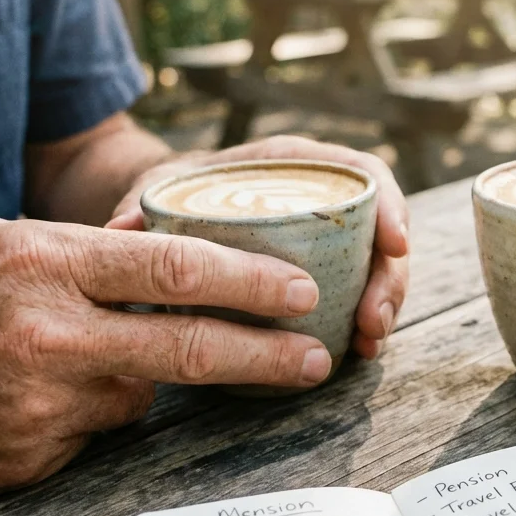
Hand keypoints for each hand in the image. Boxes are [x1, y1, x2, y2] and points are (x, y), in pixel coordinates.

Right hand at [0, 215, 331, 496]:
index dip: (250, 282)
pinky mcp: (20, 463)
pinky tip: (21, 397)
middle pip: (185, 349)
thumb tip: (157, 262)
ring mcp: (35, 410)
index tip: (300, 292)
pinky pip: (83, 438)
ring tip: (63, 358)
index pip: (175, 270)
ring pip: (133, 398)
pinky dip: (78, 416)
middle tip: (313, 359)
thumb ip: (77, 256)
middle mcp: (47, 339)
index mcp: (41, 265)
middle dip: (263, 356)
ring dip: (131, 380)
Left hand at [106, 135, 409, 359]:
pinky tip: (359, 351)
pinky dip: (364, 321)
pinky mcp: (324, 272)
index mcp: (292, 165)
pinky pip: (359, 291)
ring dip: (384, 305)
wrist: (164, 210)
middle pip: (380, 229)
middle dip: (389, 277)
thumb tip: (120, 229)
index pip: (359, 173)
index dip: (388, 204)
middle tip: (374, 322)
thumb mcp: (157, 195)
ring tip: (368, 345)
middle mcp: (319, 198)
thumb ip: (140, 208)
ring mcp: (327, 237)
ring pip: (377, 266)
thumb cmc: (168, 195)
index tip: (396, 243)